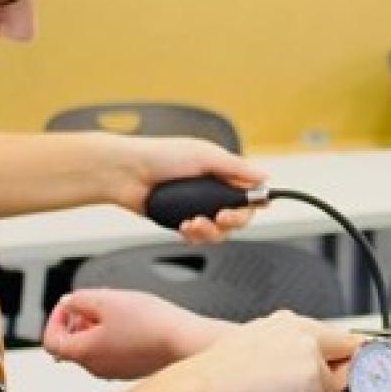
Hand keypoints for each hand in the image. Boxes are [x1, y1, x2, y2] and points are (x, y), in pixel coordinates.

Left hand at [43, 289, 211, 378]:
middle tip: (93, 303)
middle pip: (72, 345)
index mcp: (84, 353)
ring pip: (93, 348)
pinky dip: (114, 336)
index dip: (55, 318)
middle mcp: (96, 368)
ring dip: (96, 327)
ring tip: (117, 309)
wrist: (186, 343)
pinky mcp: (132, 369)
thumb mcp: (108, 298)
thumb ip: (80, 299)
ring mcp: (115, 371)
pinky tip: (133, 321)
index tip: (68, 304)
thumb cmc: (152, 325)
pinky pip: (113, 352)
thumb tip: (69, 303)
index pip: (51, 341)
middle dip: (77, 320)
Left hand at [116, 136, 265, 243]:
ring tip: (194, 223)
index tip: (244, 209)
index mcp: (221, 172)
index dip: (251, 205)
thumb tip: (265, 176)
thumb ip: (236, 167)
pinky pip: (199, 237)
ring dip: (210, 231)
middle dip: (230, 221)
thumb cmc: (160, 155)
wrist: (125, 173)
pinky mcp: (182, 221)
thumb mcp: (204, 154)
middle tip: (220, 218)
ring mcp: (197, 208)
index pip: (248, 194)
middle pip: (237, 218)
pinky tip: (184, 227)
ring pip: (219, 232)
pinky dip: (195, 235)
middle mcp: (212, 191)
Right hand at [186, 311, 358, 391]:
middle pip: (339, 350)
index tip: (346, 357)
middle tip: (345, 390)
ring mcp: (307, 352)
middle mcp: (300, 330)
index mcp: (286, 320)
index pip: (325, 331)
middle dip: (343, 372)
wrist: (210, 380)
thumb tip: (287, 369)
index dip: (337, 348)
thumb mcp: (252, 344)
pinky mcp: (309, 376)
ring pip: (330, 380)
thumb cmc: (220, 367)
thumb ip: (277, 349)